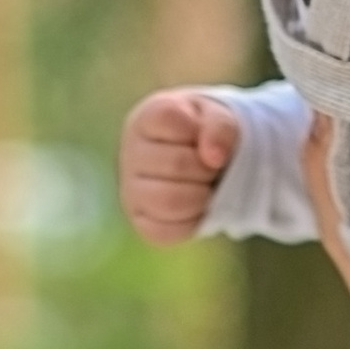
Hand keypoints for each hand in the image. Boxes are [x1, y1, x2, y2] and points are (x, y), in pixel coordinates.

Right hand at [121, 88, 240, 242]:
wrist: (201, 160)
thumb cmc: (205, 133)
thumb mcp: (217, 117)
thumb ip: (219, 126)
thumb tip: (214, 157)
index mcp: (145, 119)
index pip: (170, 120)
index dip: (199, 130)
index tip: (204, 135)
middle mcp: (129, 154)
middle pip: (176, 165)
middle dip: (208, 168)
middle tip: (212, 167)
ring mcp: (130, 190)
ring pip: (170, 201)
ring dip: (201, 196)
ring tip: (205, 187)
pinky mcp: (140, 221)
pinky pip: (167, 231)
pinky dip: (193, 221)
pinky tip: (196, 207)